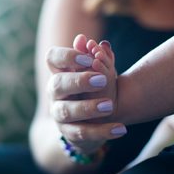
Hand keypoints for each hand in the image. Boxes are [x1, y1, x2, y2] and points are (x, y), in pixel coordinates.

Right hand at [46, 36, 126, 154]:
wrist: (89, 123)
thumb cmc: (93, 90)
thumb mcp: (96, 72)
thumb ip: (93, 56)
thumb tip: (83, 39)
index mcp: (60, 72)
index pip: (52, 57)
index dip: (68, 56)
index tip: (89, 58)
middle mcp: (55, 93)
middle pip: (57, 84)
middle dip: (79, 81)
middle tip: (103, 80)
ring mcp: (59, 114)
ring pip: (67, 111)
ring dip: (88, 107)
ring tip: (110, 106)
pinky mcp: (69, 134)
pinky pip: (83, 133)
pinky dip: (102, 132)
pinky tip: (121, 129)